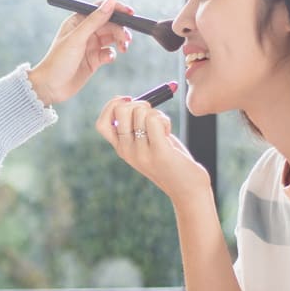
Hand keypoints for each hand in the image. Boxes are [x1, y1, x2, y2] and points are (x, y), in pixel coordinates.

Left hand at [26, 0, 130, 105]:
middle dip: (120, 29)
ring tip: (124, 48)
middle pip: (110, 23)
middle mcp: (85, 31)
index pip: (101, 9)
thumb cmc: (57, 61)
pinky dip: (111, 54)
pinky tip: (107, 59)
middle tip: (127, 38)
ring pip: (112, 38)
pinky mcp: (94, 59)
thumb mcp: (77, 38)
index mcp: (78, 21)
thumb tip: (110, 1)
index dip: (116, 9)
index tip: (130, 13)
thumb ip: (95, 20)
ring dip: (120, 41)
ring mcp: (90, 45)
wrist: (50, 87)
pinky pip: (109, 53)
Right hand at [95, 95, 211, 199]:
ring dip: (158, 114)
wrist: (188, 190)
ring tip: (164, 131)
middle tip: (153, 116)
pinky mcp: (159, 153)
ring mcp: (141, 153)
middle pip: (122, 110)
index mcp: (121, 149)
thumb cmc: (171, 162)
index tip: (130, 104)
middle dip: (139, 104)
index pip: (101, 124)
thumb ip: (138, 127)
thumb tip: (132, 100)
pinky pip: (155, 120)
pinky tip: (168, 133)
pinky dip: (165, 120)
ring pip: (142, 112)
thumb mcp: (147, 145)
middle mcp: (126, 151)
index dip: (112, 106)